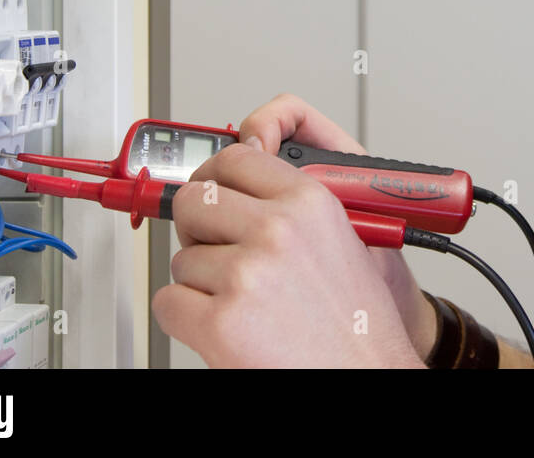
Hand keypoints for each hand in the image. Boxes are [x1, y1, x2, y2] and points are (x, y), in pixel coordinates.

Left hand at [150, 95, 429, 367]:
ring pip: (182, 259)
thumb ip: (294, 207)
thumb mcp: (345, 241)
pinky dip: (185, 319)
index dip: (215, 176)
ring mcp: (246, 275)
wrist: (366, 374)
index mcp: (310, 203)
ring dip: (199, 283)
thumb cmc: (358, 323)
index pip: (236, 158)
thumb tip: (238, 187)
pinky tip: (223, 326)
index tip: (212, 190)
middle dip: (195, 227)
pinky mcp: (220, 322)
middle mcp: (278, 231)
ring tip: (242, 303)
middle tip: (213, 248)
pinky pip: (168, 303)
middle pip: (194, 200)